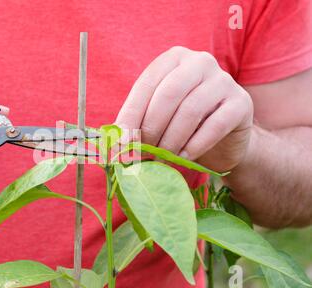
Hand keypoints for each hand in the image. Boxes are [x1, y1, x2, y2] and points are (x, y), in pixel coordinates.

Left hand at [115, 46, 252, 171]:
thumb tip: (117, 142)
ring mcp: (223, 80)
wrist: (225, 139)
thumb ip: (139, 122)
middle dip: (151, 128)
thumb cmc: (183, 125)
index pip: (146, 84)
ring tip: (161, 159)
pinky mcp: (241, 102)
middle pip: (168, 94)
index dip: (131, 115)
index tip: (120, 143)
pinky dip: (194, 146)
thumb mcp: (158, 117)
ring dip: (171, 140)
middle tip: (142, 153)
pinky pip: (214, 125)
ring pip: (190, 110)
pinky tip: (183, 158)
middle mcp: (199, 62)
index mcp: (173, 58)